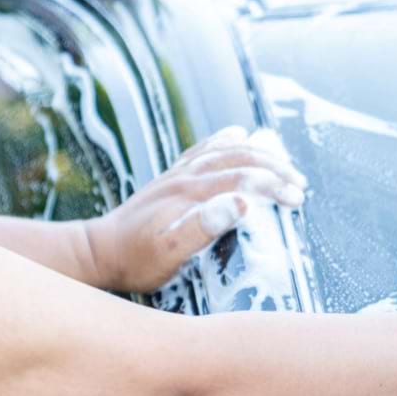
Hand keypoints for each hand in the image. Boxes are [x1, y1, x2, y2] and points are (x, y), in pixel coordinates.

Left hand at [84, 126, 306, 292]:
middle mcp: (185, 177)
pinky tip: (238, 134)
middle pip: (239, 159)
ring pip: (224, 151)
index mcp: (190, 194)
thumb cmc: (136, 260)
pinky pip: (203, 150)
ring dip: (259, 154)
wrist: (96, 251)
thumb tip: (241, 204)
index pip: (243, 179)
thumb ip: (202, 228)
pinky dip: (225, 140)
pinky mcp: (171, 178)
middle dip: (275, 169)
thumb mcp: (169, 253)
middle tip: (300, 185)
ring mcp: (177, 174)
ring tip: (284, 164)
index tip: (297, 200)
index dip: (274, 186)